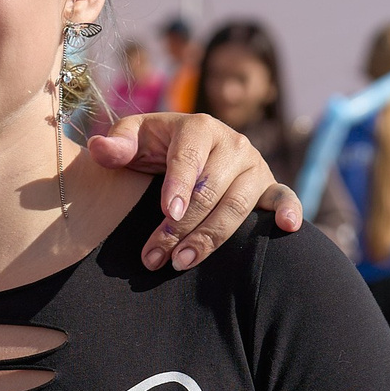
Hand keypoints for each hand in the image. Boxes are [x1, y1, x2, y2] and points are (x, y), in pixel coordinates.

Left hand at [92, 112, 301, 269]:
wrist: (188, 148)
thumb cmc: (156, 145)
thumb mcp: (134, 138)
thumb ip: (117, 143)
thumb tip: (100, 148)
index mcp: (198, 128)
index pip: (188, 158)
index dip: (178, 185)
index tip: (167, 212)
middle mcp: (232, 144)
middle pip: (211, 190)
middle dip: (182, 227)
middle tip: (157, 256)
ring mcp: (254, 166)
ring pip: (238, 206)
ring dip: (212, 238)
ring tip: (182, 262)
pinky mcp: (268, 186)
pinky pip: (284, 197)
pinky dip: (289, 211)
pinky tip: (287, 228)